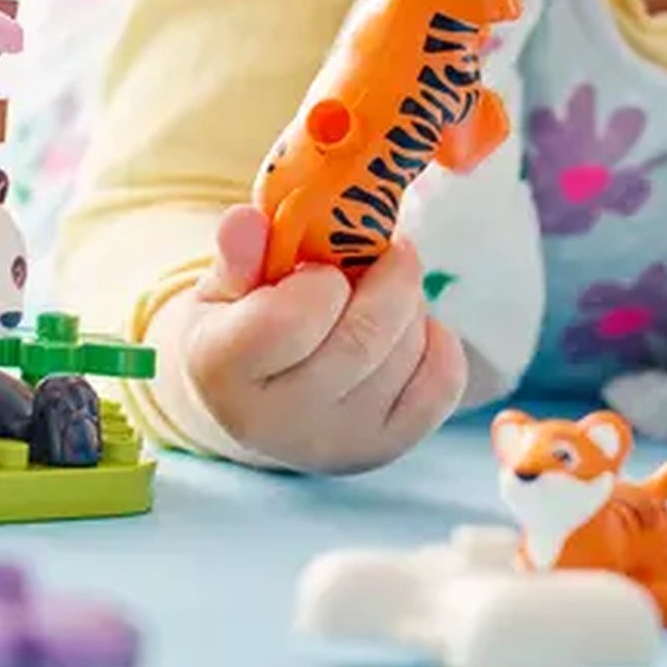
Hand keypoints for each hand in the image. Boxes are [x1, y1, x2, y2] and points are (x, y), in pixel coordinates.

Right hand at [153, 204, 465, 475]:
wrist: (256, 404)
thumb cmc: (239, 331)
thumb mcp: (223, 288)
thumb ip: (238, 254)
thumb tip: (247, 220)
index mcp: (225, 371)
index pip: (291, 320)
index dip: (320, 281)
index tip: (323, 269)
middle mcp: (281, 420)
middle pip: (364, 337)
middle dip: (391, 278)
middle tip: (392, 250)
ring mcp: (339, 442)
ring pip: (406, 353)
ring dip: (412, 306)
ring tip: (389, 292)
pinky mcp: (387, 446)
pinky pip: (443, 382)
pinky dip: (439, 341)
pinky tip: (409, 328)